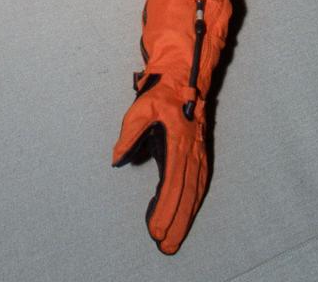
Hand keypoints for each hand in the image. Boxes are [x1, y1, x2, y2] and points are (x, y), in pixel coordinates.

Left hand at [112, 74, 207, 254]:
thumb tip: (117, 159)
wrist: (186, 73)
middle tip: (167, 245)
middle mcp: (192, 151)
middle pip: (186, 194)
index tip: (156, 229)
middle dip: (177, 222)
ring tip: (176, 238)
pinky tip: (189, 212)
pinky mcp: (200, 150)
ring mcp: (198, 151)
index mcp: (178, 142)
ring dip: (187, 216)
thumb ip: (128, 135)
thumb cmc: (162, 92)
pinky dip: (195, 201)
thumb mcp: (140, 108)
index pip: (171, 184)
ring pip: (195, 191)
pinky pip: (200, 181)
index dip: (165, 209)